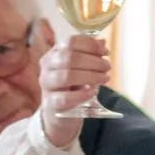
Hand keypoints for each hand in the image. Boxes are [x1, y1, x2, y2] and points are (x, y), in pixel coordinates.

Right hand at [35, 34, 110, 150]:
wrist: (58, 112)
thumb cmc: (71, 85)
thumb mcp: (80, 68)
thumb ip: (89, 54)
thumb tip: (102, 42)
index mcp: (54, 53)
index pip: (71, 42)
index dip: (91, 45)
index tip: (105, 52)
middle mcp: (47, 67)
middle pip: (69, 57)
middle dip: (93, 61)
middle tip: (107, 67)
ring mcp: (47, 85)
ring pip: (66, 76)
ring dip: (90, 76)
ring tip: (104, 78)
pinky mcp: (51, 104)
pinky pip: (65, 98)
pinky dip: (81, 94)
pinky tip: (92, 92)